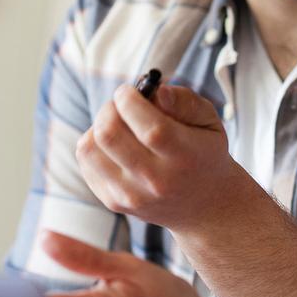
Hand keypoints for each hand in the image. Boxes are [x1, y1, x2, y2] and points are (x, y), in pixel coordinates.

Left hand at [76, 82, 244, 229]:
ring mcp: (131, 195)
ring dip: (98, 126)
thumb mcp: (210, 122)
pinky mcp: (114, 202)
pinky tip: (115, 145)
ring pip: (89, 147)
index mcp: (184, 157)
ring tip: (118, 125)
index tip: (129, 90)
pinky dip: (94, 144)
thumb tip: (157, 92)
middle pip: (109, 134)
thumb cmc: (203, 152)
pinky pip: (86, 162)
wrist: (203, 206)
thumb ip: (185, 101)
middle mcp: (156, 181)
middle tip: (121, 104)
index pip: (149, 128)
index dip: (130, 100)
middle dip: (109, 108)